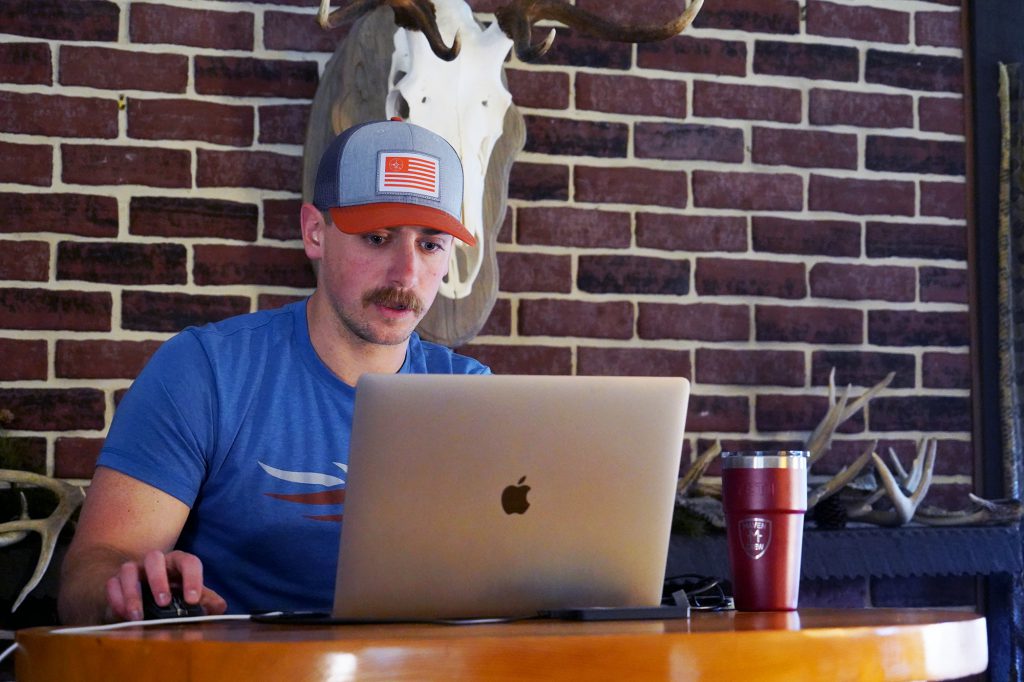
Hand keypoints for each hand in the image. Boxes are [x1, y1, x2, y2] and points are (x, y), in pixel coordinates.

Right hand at [104, 549, 227, 620]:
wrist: (146, 598)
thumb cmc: (175, 595)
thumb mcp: (191, 597)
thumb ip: (206, 601)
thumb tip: (219, 607)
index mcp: (178, 563)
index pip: (189, 562)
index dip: (192, 578)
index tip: (193, 599)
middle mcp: (155, 562)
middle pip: (154, 557)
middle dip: (158, 580)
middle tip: (164, 603)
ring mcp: (133, 570)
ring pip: (128, 569)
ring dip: (132, 593)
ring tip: (138, 616)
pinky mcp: (115, 582)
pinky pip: (111, 584)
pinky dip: (116, 599)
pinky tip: (124, 616)